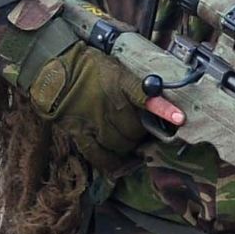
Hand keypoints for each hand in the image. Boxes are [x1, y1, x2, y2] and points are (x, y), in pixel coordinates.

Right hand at [28, 46, 182, 168]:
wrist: (54, 69)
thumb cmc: (90, 68)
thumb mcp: (117, 69)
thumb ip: (136, 85)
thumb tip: (157, 99)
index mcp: (121, 84)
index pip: (145, 97)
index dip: (163, 109)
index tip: (180, 119)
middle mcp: (111, 105)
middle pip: (136, 129)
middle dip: (143, 133)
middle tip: (142, 131)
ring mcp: (95, 121)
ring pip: (122, 144)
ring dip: (130, 146)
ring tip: (130, 142)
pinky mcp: (80, 133)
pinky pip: (99, 155)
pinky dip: (111, 163)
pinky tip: (119, 165)